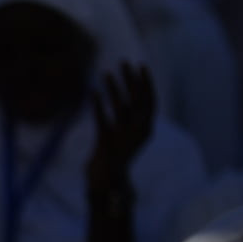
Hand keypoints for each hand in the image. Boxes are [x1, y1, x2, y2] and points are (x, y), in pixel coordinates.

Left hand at [87, 61, 154, 191]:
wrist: (108, 179)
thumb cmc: (118, 154)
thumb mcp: (130, 134)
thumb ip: (133, 116)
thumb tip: (131, 90)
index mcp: (146, 129)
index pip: (150, 101)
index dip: (146, 82)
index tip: (141, 65)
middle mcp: (138, 133)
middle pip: (137, 100)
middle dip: (131, 80)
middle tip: (123, 62)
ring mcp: (123, 138)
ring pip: (120, 108)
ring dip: (113, 89)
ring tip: (104, 73)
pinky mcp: (106, 143)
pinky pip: (102, 120)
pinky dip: (97, 105)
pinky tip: (92, 92)